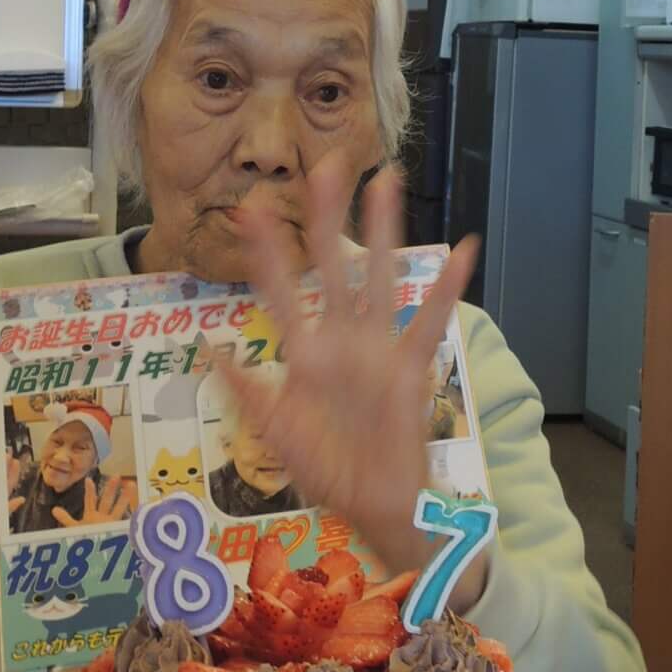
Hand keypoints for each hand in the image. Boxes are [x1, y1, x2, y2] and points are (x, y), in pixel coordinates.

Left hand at [213, 166, 476, 582]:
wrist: (371, 505)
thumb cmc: (325, 469)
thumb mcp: (275, 430)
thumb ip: (245, 390)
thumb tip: (209, 350)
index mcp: (305, 351)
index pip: (281, 291)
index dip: (266, 253)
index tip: (250, 208)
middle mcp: (340, 339)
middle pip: (333, 266)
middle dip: (328, 217)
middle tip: (326, 166)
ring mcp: (377, 349)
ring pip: (380, 278)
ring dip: (384, 232)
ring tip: (387, 181)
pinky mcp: (409, 368)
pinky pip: (430, 322)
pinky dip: (448, 289)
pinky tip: (463, 251)